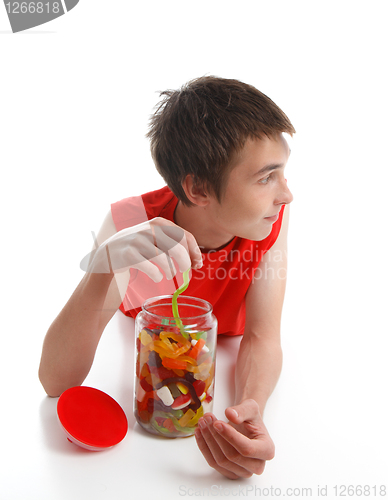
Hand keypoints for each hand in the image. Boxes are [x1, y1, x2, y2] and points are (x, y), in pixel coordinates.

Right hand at [80, 217, 201, 281]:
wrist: (109, 253)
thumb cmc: (139, 247)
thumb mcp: (156, 238)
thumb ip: (176, 244)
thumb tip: (198, 260)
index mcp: (159, 222)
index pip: (185, 236)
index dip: (194, 252)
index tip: (197, 263)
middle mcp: (149, 229)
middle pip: (177, 247)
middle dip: (185, 263)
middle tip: (184, 271)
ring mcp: (138, 241)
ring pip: (165, 259)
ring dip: (171, 271)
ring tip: (169, 274)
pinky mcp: (129, 255)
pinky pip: (152, 269)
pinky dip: (158, 276)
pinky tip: (157, 276)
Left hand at [195, 399, 274, 478]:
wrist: (247, 425)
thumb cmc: (251, 418)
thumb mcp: (251, 407)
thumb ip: (242, 410)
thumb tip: (230, 415)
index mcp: (267, 450)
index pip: (246, 449)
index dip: (230, 436)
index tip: (217, 423)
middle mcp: (257, 465)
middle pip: (232, 456)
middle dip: (216, 436)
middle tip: (206, 418)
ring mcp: (243, 471)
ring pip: (221, 461)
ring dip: (208, 441)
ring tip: (202, 423)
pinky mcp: (230, 472)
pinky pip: (214, 463)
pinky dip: (204, 447)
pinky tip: (200, 433)